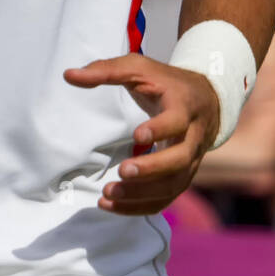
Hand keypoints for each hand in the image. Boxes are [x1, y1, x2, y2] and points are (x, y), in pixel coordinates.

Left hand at [64, 53, 220, 215]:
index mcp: (184, 105)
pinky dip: (141, 206)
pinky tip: (112, 206)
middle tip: (121, 172)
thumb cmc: (166, 82)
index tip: (136, 136)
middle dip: (151, 169)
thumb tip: (68, 75)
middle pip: (179, 159)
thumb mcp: (139, 68)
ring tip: (108, 193)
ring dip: (142, 193)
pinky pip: (166, 198)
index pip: (178, 120)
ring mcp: (191, 160)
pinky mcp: (183, 177)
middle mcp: (192, 136)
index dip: (160, 129)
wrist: (206, 100)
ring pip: (173, 184)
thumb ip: (105, 71)